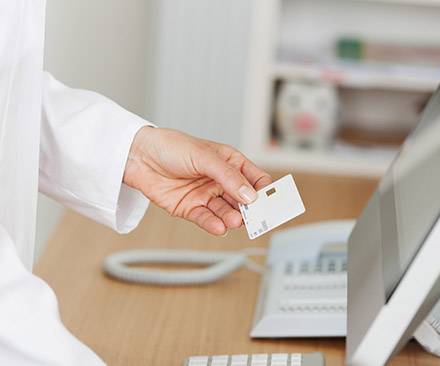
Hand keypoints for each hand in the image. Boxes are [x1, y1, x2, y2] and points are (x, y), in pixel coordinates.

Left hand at [123, 127, 271, 235]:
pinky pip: (206, 219)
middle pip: (243, 200)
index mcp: (229, 163)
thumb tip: (251, 195)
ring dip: (232, 218)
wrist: (138, 156)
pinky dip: (213, 224)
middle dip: (250, 210)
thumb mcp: (204, 156)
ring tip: (235, 221)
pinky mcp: (190, 208)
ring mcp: (206, 195)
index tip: (271, 201)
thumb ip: (228, 176)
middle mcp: (220, 181)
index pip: (255, 179)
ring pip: (226, 212)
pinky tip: (219, 227)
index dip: (264, 190)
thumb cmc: (171, 146)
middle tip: (257, 218)